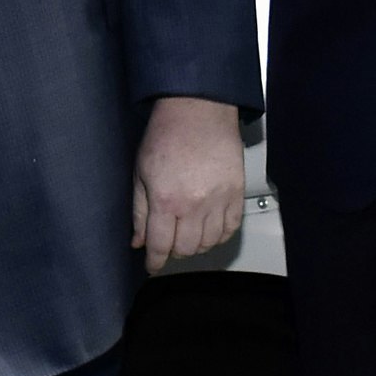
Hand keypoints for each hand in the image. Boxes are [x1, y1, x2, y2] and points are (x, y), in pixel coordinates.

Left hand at [132, 97, 246, 273]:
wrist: (199, 110)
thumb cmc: (168, 134)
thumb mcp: (141, 173)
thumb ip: (140, 211)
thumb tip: (139, 241)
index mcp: (166, 200)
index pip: (160, 245)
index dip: (155, 261)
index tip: (153, 266)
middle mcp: (194, 205)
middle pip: (187, 249)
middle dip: (174, 251)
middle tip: (169, 243)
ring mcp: (219, 200)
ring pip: (210, 242)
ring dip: (197, 245)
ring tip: (189, 234)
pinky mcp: (236, 193)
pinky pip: (231, 228)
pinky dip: (220, 235)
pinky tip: (210, 228)